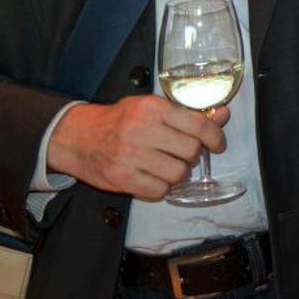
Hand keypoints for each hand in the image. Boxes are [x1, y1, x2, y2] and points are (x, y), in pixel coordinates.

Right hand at [47, 96, 228, 200]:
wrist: (75, 136)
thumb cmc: (118, 120)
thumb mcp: (151, 108)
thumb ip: (187, 113)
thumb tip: (223, 115)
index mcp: (152, 108)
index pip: (198, 125)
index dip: (215, 137)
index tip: (218, 144)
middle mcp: (142, 130)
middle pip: (191, 151)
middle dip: (193, 155)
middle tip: (183, 153)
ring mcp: (130, 156)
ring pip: (178, 173)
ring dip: (179, 173)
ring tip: (168, 166)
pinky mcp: (121, 178)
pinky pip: (159, 190)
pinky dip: (162, 187)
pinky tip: (154, 177)